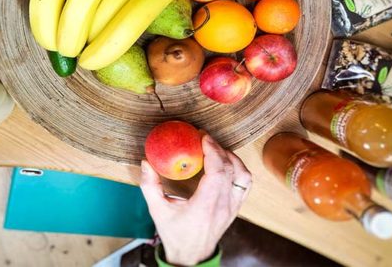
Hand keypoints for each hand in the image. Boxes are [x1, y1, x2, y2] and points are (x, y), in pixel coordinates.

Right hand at [140, 135, 251, 265]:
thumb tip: (145, 162)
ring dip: (232, 158)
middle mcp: (222, 206)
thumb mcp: (157, 211)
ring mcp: (232, 208)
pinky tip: (226, 163)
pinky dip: (239, 169)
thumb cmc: (175, 234)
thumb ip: (150, 186)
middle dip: (219, 149)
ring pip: (244, 176)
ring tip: (216, 150)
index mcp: (205, 206)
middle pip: (231, 169)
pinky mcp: (236, 208)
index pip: (218, 172)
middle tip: (205, 139)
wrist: (190, 257)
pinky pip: (245, 184)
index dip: (213, 150)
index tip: (202, 137)